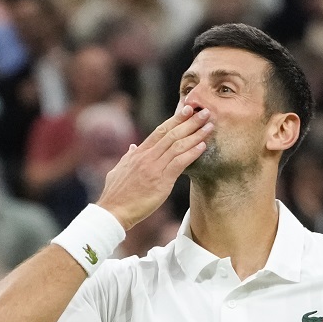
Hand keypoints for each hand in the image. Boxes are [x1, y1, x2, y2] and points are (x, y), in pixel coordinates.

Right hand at [95, 104, 212, 229]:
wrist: (113, 211)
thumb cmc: (116, 195)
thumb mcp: (118, 170)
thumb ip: (128, 157)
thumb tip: (133, 147)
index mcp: (138, 153)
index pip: (159, 131)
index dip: (175, 119)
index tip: (187, 109)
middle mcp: (147, 157)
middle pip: (171, 134)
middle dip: (189, 121)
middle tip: (204, 112)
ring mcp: (154, 168)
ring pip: (178, 146)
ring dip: (196, 135)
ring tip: (209, 126)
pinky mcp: (161, 181)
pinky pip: (179, 163)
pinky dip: (192, 153)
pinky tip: (202, 146)